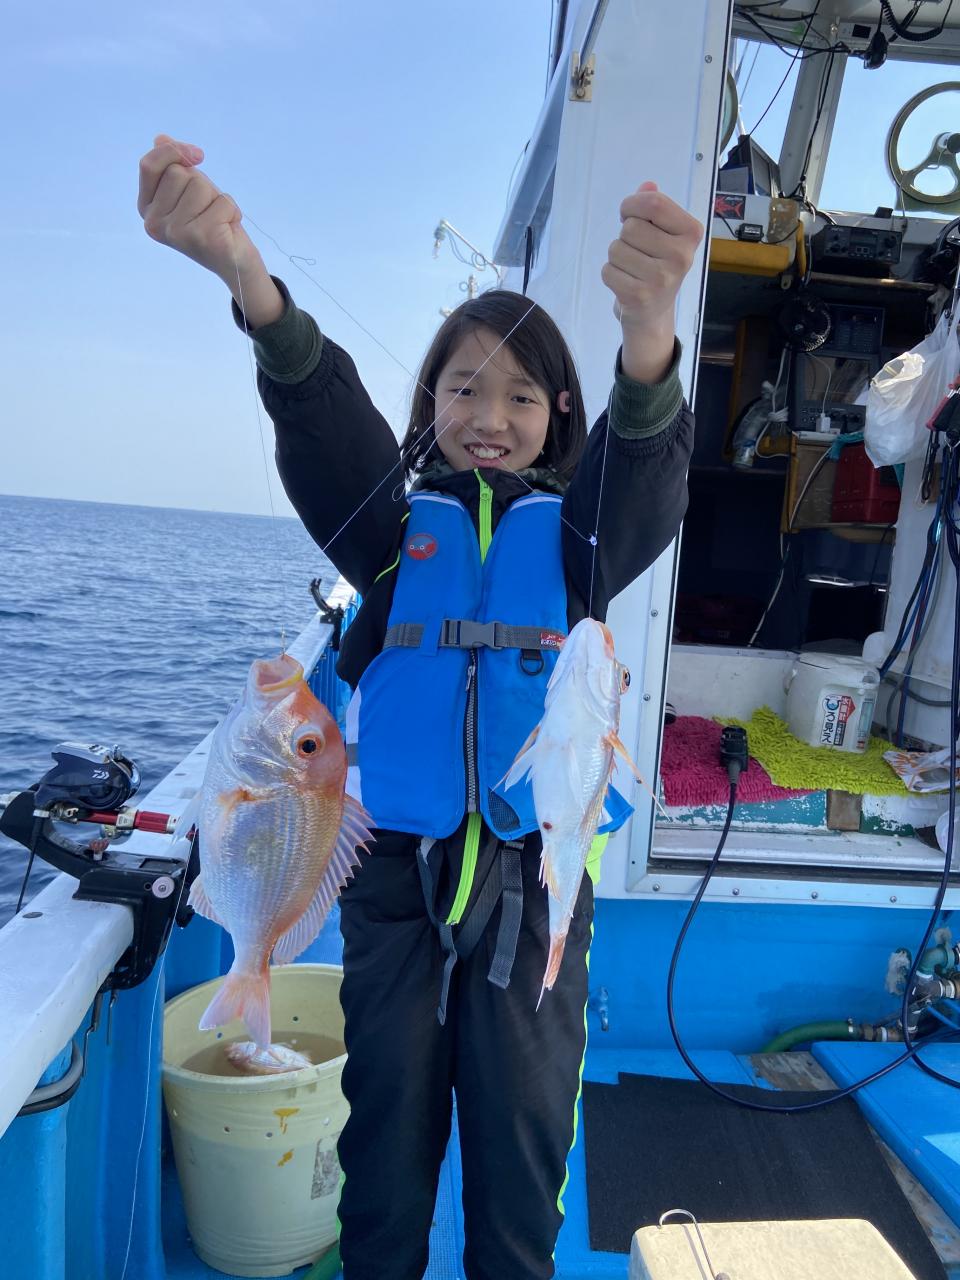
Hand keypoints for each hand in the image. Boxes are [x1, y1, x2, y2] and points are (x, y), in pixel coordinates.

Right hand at [138, 135, 281, 325]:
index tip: (198, 155)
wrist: (235, 262)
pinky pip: (222, 202)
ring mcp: (176, 233)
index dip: (173, 151)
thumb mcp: (190, 190)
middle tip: (208, 208)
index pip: (148, 165)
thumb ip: (174, 166)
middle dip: (201, 184)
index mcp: (146, 208)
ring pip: (200, 186)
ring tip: (218, 219)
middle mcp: (154, 223)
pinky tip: (228, 229)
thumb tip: (161, 138)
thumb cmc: (211, 222)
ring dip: (217, 198)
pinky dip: (232, 211)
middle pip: (178, 173)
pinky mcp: (201, 238)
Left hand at [601, 182, 703, 382]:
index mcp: (691, 233)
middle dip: (624, 235)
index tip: (627, 213)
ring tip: (633, 268)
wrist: (653, 314)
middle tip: (637, 251)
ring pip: (616, 248)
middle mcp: (681, 256)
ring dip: (617, 256)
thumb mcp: (663, 233)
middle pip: (630, 227)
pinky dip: (611, 274)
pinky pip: (608, 270)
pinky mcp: (639, 296)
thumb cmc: (658, 265)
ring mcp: (661, 278)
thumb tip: (647, 184)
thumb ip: (654, 208)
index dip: (632, 204)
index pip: (654, 203)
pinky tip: (626, 282)